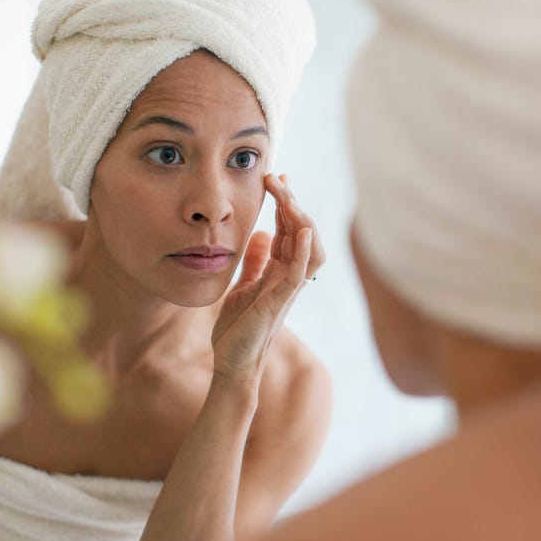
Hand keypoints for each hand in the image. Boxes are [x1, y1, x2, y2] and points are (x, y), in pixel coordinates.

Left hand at [211, 174, 324, 382]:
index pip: (289, 229)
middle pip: (301, 232)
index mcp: (279, 272)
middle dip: (291, 202)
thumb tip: (262, 235)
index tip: (278, 177)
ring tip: (289, 198)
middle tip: (276, 178)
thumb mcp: (243, 287)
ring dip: (301, 221)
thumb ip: (255, 263)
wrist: (231, 364)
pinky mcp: (278, 302)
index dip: (286, 202)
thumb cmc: (237, 331)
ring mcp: (286, 290)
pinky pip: (299, 273)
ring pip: (309, 249)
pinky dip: (303, 250)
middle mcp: (288, 278)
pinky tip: (300, 229)